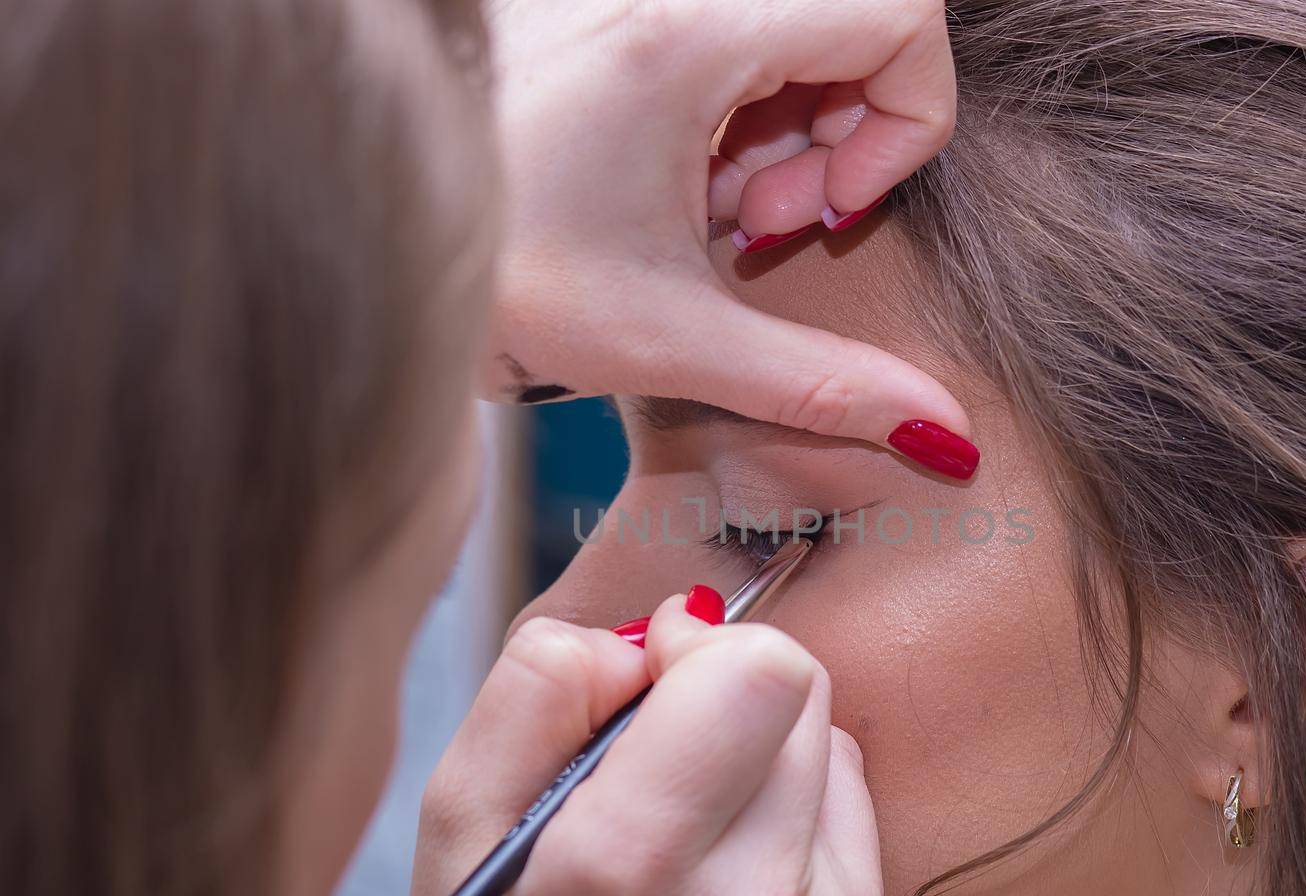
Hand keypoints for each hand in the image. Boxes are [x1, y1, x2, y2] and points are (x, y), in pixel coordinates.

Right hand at [406, 594, 882, 895]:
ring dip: (757, 746)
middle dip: (723, 685)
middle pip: (798, 689)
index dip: (698, 645)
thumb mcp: (456, 824)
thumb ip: (534, 690)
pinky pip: (845, 802)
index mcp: (630, 861)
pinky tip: (722, 859)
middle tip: (653, 747)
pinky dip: (789, 803)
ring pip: (825, 739)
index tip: (645, 674)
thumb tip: (641, 633)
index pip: (760, 669)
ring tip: (682, 818)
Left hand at [489, 0, 978, 479]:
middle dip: (835, 133)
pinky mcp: (611, 18)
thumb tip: (943, 440)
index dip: (905, 119)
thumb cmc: (494, 280)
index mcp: (686, 34)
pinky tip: (673, 192)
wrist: (359, 248)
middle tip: (760, 223)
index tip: (836, 209)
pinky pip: (725, 36)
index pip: (898, 13)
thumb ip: (820, 386)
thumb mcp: (670, 339)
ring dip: (779, 131)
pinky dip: (732, 114)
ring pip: (788, 27)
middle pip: (846, 19)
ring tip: (708, 217)